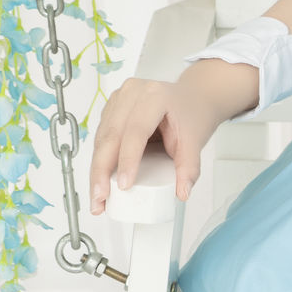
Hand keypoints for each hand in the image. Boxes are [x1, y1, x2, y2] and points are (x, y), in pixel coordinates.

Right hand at [88, 70, 240, 213]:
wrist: (192, 98)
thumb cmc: (192, 114)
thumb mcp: (195, 140)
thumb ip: (189, 167)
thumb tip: (182, 192)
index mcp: (154, 96)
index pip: (136, 131)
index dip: (128, 160)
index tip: (124, 185)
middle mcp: (131, 94)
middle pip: (111, 136)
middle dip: (102, 171)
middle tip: (100, 198)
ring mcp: (118, 99)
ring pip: (101, 139)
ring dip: (96, 170)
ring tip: (98, 196)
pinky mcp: (110, 109)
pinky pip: (100, 138)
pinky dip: (99, 161)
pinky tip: (99, 180)